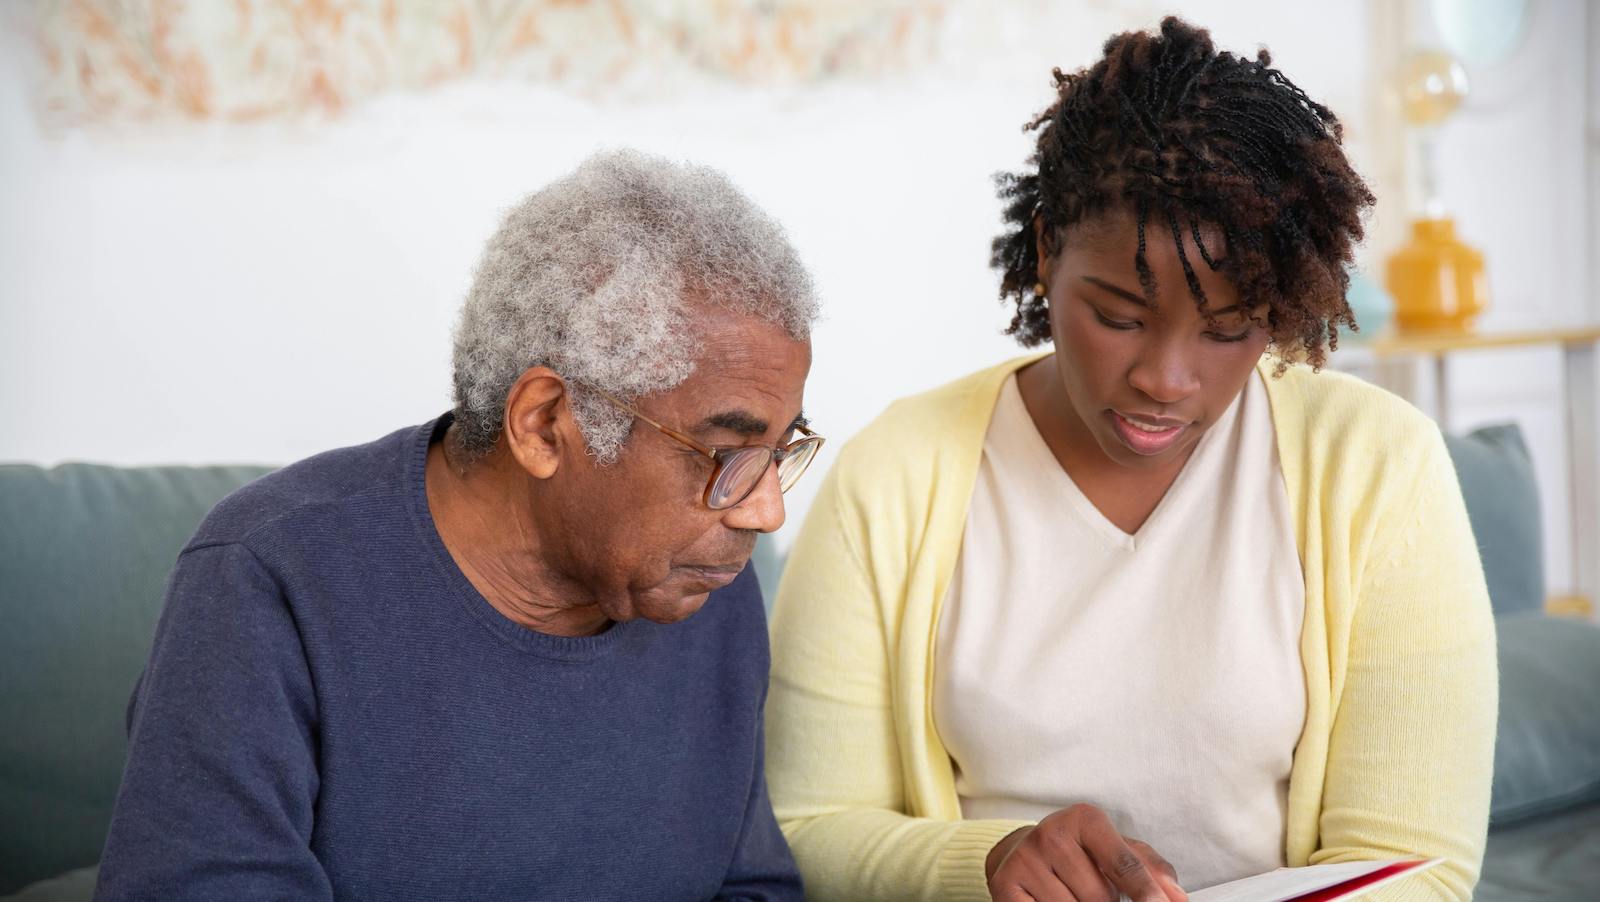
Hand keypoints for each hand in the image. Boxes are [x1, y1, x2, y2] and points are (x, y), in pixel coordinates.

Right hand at [985, 804, 1186, 901]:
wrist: (1021, 851)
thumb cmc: (1078, 853)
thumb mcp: (1116, 850)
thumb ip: (1150, 870)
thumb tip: (1177, 897)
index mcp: (1084, 819)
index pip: (1123, 863)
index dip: (1145, 891)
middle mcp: (1051, 833)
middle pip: (1100, 896)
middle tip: (1089, 888)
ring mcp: (1025, 859)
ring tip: (1070, 893)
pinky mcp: (1004, 884)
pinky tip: (1049, 898)